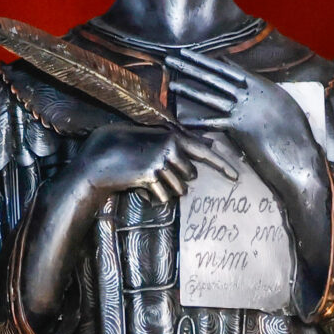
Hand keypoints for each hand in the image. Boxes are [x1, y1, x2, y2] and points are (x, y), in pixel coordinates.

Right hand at [74, 121, 239, 205]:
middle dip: (176, 180)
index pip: (204, 151)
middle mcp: (170, 146)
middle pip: (190, 176)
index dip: (223, 164)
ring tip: (144, 179)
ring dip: (164, 190)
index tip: (236, 176)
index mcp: (172, 135)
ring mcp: (161, 161)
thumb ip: (174, 143)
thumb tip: (204, 148)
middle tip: (153, 172)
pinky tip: (138, 186)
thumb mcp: (150, 140)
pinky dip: (152, 198)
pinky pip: (163, 198)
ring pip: (178, 189)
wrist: (97, 162)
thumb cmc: (121, 149)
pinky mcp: (151, 175)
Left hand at [165, 50, 329, 199]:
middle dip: (192, 66)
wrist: (301, 153)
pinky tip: (183, 119)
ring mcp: (243, 110)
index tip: (193, 54)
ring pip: (210, 96)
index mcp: (262, 85)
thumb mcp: (283, 104)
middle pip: (215, 77)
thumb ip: (264, 92)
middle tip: (173, 58)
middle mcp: (250, 93)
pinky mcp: (239, 128)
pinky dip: (198, 122)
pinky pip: (213, 123)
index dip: (208, 61)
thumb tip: (251, 84)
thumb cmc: (297, 132)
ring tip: (172, 81)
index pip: (229, 69)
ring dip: (189, 89)